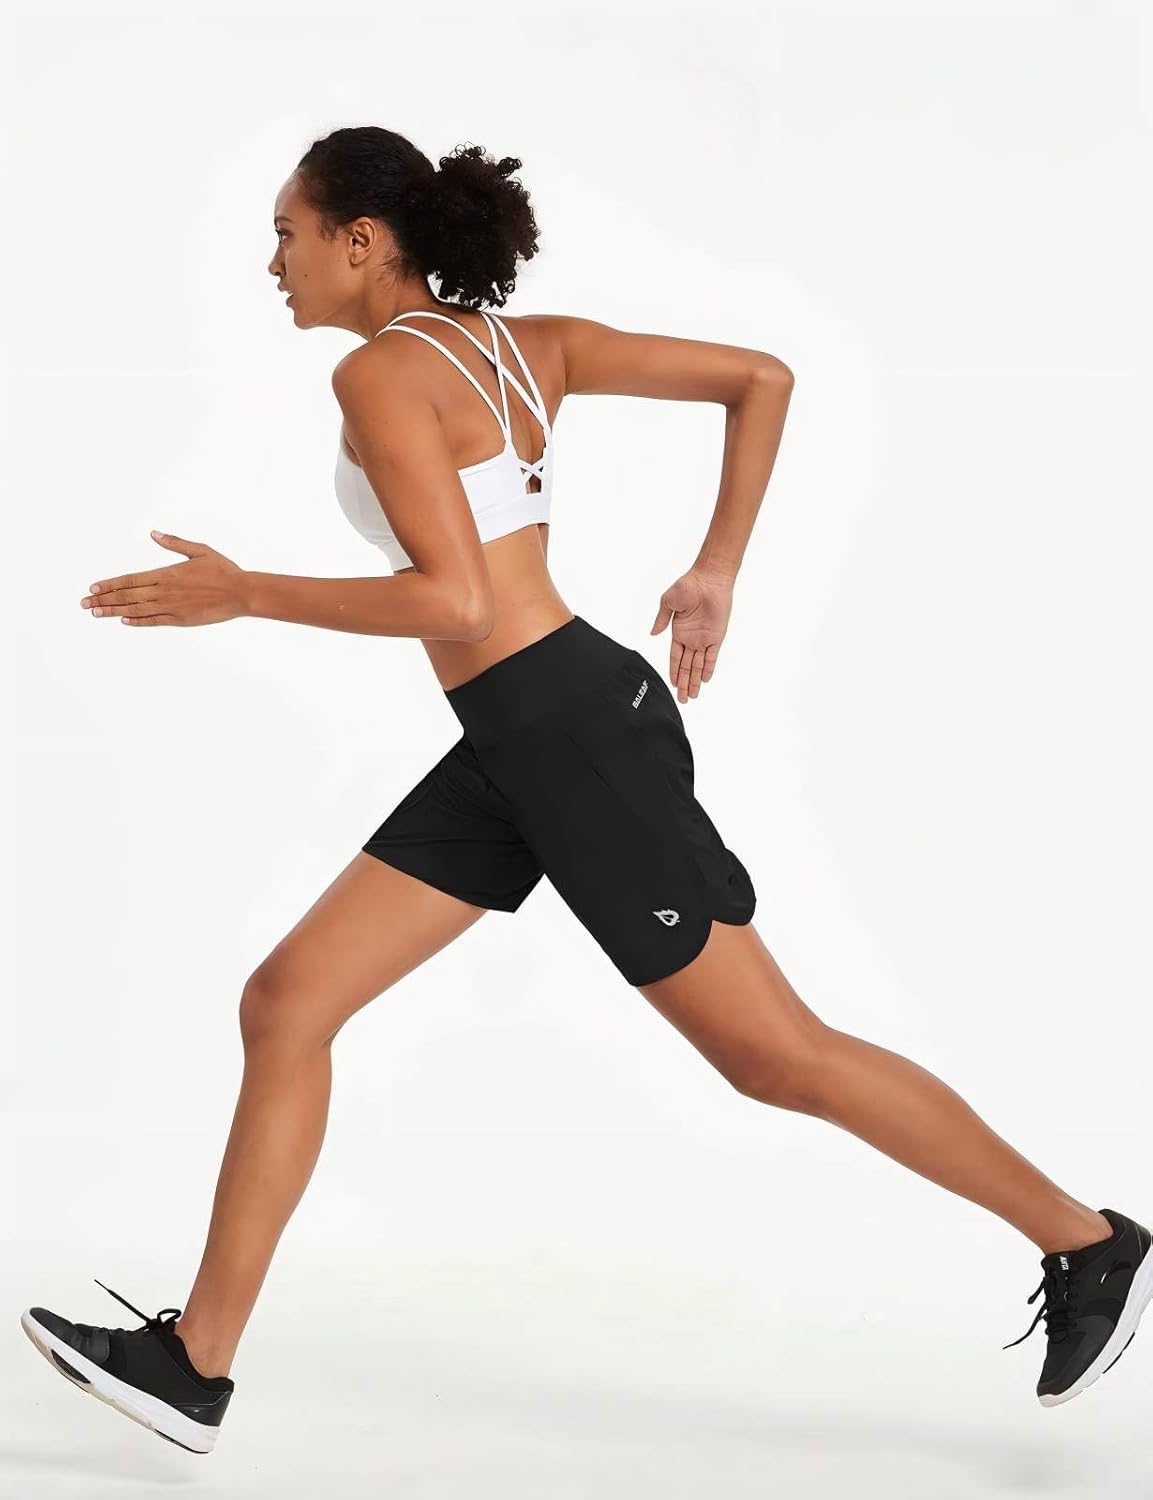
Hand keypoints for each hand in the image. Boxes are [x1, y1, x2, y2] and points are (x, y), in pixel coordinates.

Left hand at [81, 531, 248, 626]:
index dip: (110, 584)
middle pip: (127, 596)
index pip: (130, 580)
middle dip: (104, 599)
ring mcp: (172, 608)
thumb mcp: (200, 550)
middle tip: (84, 602)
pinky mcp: (181, 620)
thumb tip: (154, 533)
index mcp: (167, 574)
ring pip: (136, 610)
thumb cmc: (223, 571)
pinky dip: (137, 621)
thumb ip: (174, 543)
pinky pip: (154, 621)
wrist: (241, 593)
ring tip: (96, 613)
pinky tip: (124, 621)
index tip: (93, 587)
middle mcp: (165, 592)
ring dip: (114, 611)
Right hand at [649, 565, 734, 701]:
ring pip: (698, 665)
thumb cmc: (688, 586)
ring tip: (692, 696)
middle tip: (683, 699)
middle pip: (686, 666)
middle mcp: (691, 638)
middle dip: (684, 683)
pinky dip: (708, 668)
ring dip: (694, 680)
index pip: (675, 658)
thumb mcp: (668, 602)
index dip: (673, 672)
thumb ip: (661, 620)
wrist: (708, 579)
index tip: (672, 685)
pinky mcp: (716, 636)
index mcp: (678, 632)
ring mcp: (704, 638)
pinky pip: (712, 656)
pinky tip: (704, 680)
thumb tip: (652, 634)